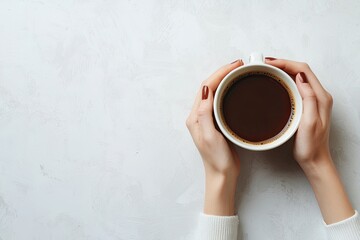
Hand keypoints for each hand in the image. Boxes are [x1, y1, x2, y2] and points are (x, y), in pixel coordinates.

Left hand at [186, 60, 242, 214]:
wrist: (222, 175)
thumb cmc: (217, 159)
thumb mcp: (210, 136)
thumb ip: (205, 113)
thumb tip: (204, 89)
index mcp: (195, 117)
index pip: (205, 88)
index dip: (219, 74)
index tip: (235, 66)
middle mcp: (199, 115)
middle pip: (209, 87)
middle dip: (222, 73)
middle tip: (239, 65)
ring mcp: (207, 118)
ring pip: (214, 92)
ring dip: (224, 80)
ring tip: (238, 72)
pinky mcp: (215, 122)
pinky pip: (219, 101)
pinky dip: (227, 90)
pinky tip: (236, 88)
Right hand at [266, 58, 353, 223]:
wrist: (314, 160)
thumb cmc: (311, 145)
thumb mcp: (310, 122)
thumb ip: (308, 98)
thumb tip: (299, 77)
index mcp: (320, 97)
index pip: (304, 70)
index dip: (286, 63)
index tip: (270, 63)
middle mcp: (319, 96)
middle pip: (301, 70)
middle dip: (283, 63)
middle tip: (265, 64)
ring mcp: (313, 100)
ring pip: (299, 77)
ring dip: (284, 70)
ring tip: (268, 69)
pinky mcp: (307, 105)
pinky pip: (296, 86)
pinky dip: (285, 80)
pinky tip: (276, 83)